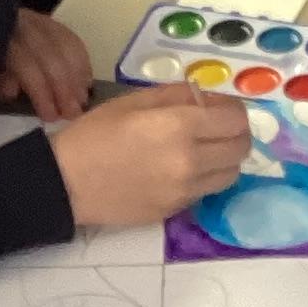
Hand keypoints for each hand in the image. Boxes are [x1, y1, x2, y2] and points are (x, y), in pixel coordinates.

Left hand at [0, 7, 92, 124]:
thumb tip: (13, 92)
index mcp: (1, 39)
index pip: (27, 65)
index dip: (42, 93)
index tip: (51, 117)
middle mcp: (22, 26)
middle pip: (52, 57)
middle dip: (65, 89)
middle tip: (73, 113)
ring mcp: (38, 21)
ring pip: (67, 47)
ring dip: (77, 77)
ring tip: (81, 101)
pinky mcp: (51, 22)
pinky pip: (74, 41)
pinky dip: (82, 63)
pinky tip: (85, 83)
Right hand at [49, 84, 249, 227]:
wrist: (66, 183)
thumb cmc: (95, 135)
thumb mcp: (133, 101)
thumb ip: (178, 96)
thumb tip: (206, 99)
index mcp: (180, 126)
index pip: (237, 120)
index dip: (233, 111)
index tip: (219, 109)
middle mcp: (191, 160)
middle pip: (241, 149)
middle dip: (235, 135)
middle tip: (216, 129)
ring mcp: (185, 190)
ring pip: (230, 174)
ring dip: (223, 160)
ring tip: (202, 152)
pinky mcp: (176, 210)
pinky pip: (205, 191)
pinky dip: (202, 179)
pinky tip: (179, 171)